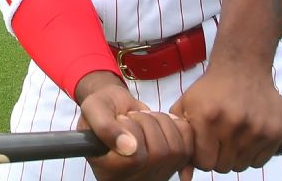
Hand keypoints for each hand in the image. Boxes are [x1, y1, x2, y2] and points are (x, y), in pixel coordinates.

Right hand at [74, 72, 194, 180]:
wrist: (116, 108)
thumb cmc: (103, 110)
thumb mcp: (93, 110)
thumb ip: (105, 128)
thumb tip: (129, 147)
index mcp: (109, 173)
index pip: (134, 158)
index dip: (130, 131)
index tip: (119, 120)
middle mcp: (134, 179)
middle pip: (158, 153)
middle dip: (146, 122)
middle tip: (131, 116)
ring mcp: (156, 175)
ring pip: (174, 148)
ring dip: (160, 122)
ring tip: (144, 119)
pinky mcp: (173, 164)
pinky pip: (187, 144)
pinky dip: (176, 125)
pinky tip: (159, 122)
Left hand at [169, 64, 281, 173]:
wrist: (243, 67)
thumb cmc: (210, 90)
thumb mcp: (187, 106)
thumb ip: (181, 140)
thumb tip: (184, 176)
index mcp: (206, 118)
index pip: (204, 163)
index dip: (202, 156)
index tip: (204, 145)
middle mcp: (232, 124)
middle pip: (223, 167)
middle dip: (218, 157)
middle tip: (218, 140)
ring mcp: (256, 129)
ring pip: (241, 165)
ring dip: (235, 156)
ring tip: (232, 136)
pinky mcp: (274, 132)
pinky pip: (259, 162)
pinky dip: (252, 154)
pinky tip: (247, 136)